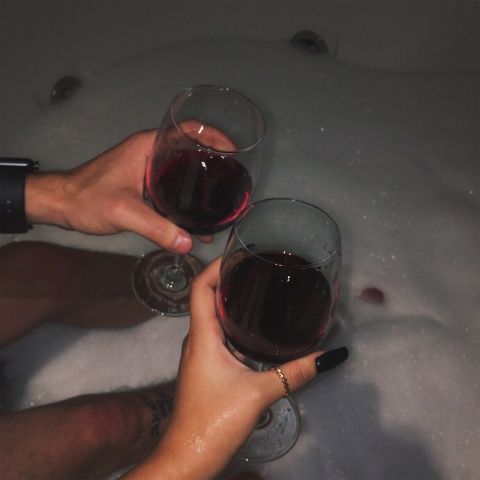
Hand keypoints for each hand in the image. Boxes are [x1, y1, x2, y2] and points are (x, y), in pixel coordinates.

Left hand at [24, 123, 235, 252]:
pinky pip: (172, 187)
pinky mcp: (143, 185)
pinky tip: (195, 220)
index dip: (215, 137)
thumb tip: (187, 243)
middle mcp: (151, 153)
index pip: (189, 130)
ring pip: (183, 171)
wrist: (61, 205)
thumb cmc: (85, 198)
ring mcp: (147, 169)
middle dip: (214, 164)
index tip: (235, 152)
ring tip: (219, 204)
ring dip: (201, 184)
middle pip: (191, 151)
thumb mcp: (124, 212)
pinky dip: (186, 198)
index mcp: (149, 146)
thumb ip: (156, 228)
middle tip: (233, 182)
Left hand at [123, 259, 344, 479]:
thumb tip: (329, 356)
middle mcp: (197, 340)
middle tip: (256, 269)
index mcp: (202, 336)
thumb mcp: (259, 393)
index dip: (213, 266)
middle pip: (206, 298)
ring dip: (230, 302)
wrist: (188, 457)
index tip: (236, 255)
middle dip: (227, 280)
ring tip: (259, 292)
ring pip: (211, 318)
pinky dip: (232, 324)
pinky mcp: (205, 369)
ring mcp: (199, 355)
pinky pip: (216, 335)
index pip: (199, 288)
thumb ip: (294, 373)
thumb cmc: (214, 420)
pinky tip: (254, 328)